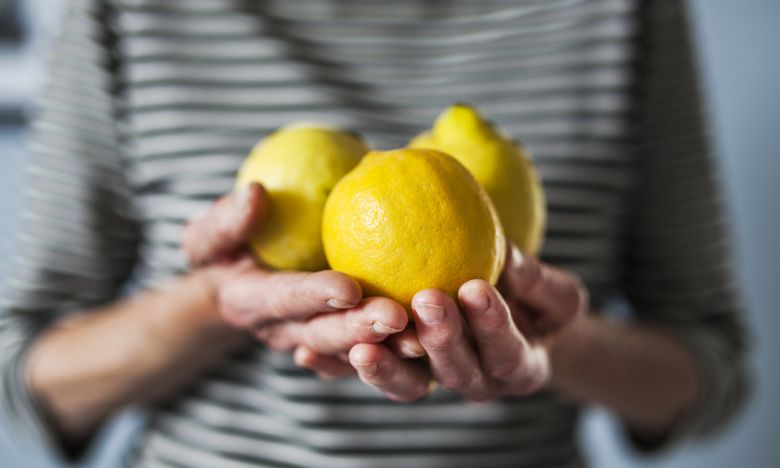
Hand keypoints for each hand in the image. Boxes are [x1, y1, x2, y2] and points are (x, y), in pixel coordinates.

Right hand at [182, 183, 407, 372]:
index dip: (313, 296)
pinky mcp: (345, 345)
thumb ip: (224, 221)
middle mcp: (286, 332)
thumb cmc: (227, 250)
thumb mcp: (207, 235)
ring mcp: (317, 342)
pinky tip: (430, 342)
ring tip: (425, 336)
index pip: (284, 299)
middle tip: (396, 317)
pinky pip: (374, 358)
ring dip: (390, 351)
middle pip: (325, 335)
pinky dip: (399, 356)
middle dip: (359, 330)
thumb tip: (254, 194)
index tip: (347, 287)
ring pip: (354, 355)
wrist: (242, 285)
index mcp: (251, 304)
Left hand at [346, 244, 587, 401]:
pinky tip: (307, 355)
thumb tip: (504, 253)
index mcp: (518, 365)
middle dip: (441, 339)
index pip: (507, 351)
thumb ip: (535, 279)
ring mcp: (435, 382)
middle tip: (424, 300)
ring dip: (385, 366)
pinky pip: (370, 374)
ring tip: (361, 345)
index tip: (475, 286)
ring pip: (408, 384)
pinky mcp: (398, 373)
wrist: (515, 323)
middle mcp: (476, 381)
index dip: (493, 324)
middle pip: (456, 373)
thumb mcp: (553, 292)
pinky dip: (338, 369)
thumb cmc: (537, 300)